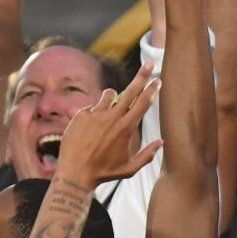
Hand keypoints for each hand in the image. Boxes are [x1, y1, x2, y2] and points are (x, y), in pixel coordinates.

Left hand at [53, 60, 162, 188]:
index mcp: (126, 128)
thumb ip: (147, 155)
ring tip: (108, 113)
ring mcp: (95, 114)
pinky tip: (89, 131)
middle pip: (131, 91)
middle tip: (149, 64)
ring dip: (113, 98)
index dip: (152, 90)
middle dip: (142, 75)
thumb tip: (161, 142)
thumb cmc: (104, 172)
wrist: (75, 173)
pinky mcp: (81, 114)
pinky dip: (95, 114)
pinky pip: (92, 107)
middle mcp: (112, 118)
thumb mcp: (129, 169)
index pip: (143, 104)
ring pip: (109, 94)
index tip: (158, 80)